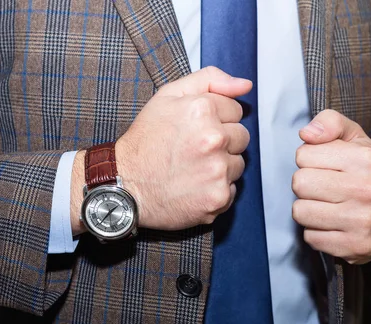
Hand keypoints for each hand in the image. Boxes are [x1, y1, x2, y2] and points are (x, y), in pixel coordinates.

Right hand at [112, 66, 251, 230]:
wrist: (125, 184)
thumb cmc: (145, 141)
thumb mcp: (168, 96)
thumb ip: (209, 80)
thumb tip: (245, 85)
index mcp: (202, 110)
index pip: (236, 110)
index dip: (216, 119)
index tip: (195, 129)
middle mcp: (213, 139)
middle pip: (241, 137)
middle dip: (222, 142)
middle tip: (193, 150)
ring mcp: (217, 170)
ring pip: (238, 164)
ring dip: (221, 166)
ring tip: (192, 168)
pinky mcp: (218, 197)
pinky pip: (232, 189)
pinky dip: (216, 189)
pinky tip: (194, 186)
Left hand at [292, 109, 370, 264]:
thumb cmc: (363, 173)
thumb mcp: (353, 138)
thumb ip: (329, 122)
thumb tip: (306, 134)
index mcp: (366, 160)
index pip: (303, 155)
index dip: (309, 160)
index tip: (325, 166)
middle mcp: (368, 191)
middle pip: (299, 183)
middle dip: (306, 185)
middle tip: (324, 188)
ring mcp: (362, 222)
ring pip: (300, 212)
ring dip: (308, 209)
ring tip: (327, 206)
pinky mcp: (353, 247)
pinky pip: (309, 237)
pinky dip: (316, 232)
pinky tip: (333, 225)